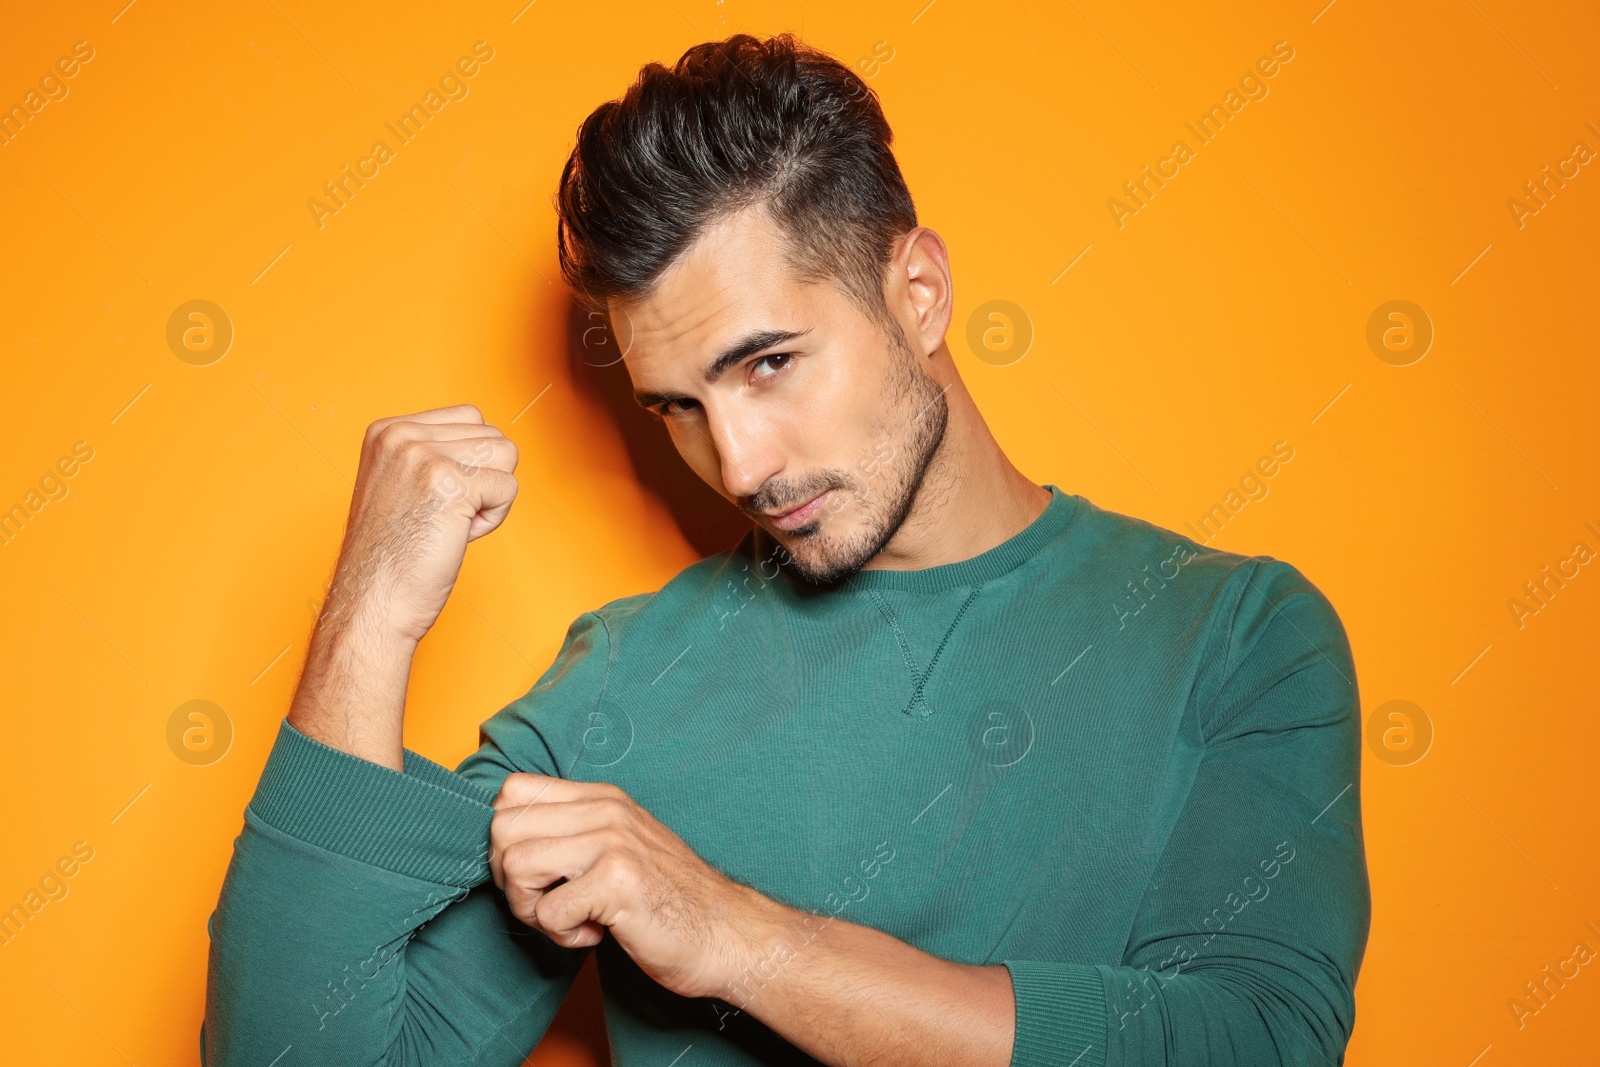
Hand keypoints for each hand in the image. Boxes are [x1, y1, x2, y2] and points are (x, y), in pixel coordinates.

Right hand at [288, 404, 517, 769]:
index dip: (470, 463)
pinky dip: (493, 520)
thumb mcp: (401, 485)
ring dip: (490, 497)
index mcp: (387, 430)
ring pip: (506, 456)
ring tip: (450, 524)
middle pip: (493, 435)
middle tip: (443, 518)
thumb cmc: (392, 556)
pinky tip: (457, 537)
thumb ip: (433, 454)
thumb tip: (490, 441)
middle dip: (483, 480)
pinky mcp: (450, 483)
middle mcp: (402, 435)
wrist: (372, 603)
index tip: (436, 500)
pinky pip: (508, 489)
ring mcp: (424, 456)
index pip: (469, 417)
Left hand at [489, 774, 772, 999]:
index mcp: (602, 798)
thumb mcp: (621, 847)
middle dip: (510, 879)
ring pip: (516, 866)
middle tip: (547, 903)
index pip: (513, 791)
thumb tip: (503, 844)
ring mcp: (612, 842)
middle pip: (501, 828)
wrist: (729, 935)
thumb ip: (574, 834)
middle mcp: (606, 810)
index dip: (505, 840)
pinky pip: (547, 911)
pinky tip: (598, 933)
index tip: (535, 874)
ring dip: (532, 909)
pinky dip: (563, 935)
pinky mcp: (617, 881)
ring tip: (572, 919)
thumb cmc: (670, 901)